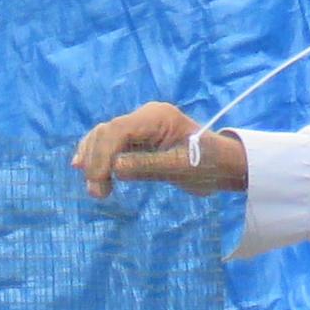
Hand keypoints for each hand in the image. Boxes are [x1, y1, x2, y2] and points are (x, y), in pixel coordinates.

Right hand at [71, 102, 243, 198]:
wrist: (223, 165)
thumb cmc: (209, 164)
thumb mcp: (181, 168)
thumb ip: (148, 166)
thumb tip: (114, 168)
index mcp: (157, 117)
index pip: (118, 130)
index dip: (102, 155)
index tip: (97, 182)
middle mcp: (144, 118)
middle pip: (106, 133)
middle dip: (96, 161)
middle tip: (97, 193)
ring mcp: (139, 128)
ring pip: (103, 138)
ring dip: (94, 162)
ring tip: (95, 190)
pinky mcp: (137, 141)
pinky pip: (110, 146)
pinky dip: (98, 159)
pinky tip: (87, 172)